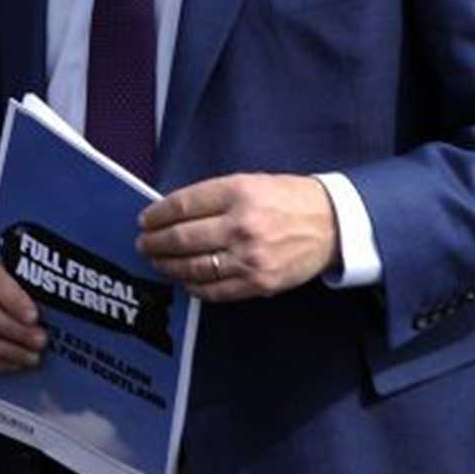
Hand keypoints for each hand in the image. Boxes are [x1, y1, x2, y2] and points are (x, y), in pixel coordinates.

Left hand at [136, 173, 337, 300]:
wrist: (332, 223)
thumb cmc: (286, 199)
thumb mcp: (248, 183)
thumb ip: (211, 198)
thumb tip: (170, 214)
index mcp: (237, 193)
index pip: (182, 206)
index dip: (156, 215)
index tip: (144, 220)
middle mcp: (242, 225)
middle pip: (182, 238)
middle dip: (155, 242)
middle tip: (143, 244)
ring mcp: (251, 257)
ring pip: (194, 266)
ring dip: (168, 266)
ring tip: (156, 261)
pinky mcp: (260, 282)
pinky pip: (215, 290)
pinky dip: (193, 286)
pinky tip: (183, 279)